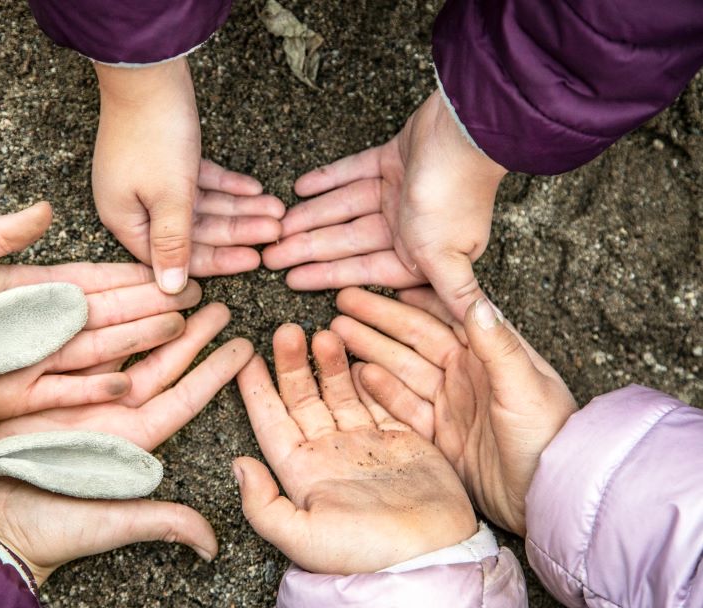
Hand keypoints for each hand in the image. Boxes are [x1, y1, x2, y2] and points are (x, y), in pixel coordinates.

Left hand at [0, 202, 203, 418]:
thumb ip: (3, 234)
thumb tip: (47, 209)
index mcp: (29, 289)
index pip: (92, 281)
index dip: (130, 276)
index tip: (166, 267)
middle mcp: (40, 327)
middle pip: (107, 315)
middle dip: (151, 305)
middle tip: (194, 295)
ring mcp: (33, 361)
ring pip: (98, 350)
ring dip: (139, 341)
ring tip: (180, 329)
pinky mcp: (18, 396)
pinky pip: (66, 390)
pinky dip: (98, 387)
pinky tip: (133, 380)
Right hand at [0, 304, 252, 583]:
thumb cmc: (50, 530)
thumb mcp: (110, 522)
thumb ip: (162, 522)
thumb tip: (212, 543)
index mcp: (132, 441)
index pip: (183, 399)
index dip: (213, 373)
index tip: (244, 347)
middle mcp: (111, 414)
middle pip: (159, 365)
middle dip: (189, 334)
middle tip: (218, 303)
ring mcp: (77, 397)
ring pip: (122, 347)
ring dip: (147, 317)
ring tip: (176, 290)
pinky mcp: (42, 385)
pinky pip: (77, 344)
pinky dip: (95, 318)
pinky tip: (114, 291)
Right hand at [94, 58, 283, 292]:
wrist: (148, 70)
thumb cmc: (153, 134)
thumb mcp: (168, 195)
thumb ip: (174, 243)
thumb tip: (171, 289)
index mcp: (124, 219)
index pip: (173, 256)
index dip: (217, 261)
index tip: (254, 260)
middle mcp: (135, 204)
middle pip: (194, 231)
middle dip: (238, 231)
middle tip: (277, 231)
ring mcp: (151, 181)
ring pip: (203, 206)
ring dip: (240, 209)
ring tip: (278, 210)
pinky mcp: (168, 159)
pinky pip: (202, 182)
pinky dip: (228, 186)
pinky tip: (257, 190)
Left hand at [233, 324, 475, 574]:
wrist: (433, 560)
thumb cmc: (365, 554)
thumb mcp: (302, 536)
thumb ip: (263, 504)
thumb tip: (237, 465)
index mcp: (302, 474)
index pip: (271, 421)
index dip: (256, 389)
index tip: (244, 355)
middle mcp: (330, 455)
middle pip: (304, 399)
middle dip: (293, 364)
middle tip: (286, 329)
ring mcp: (366, 447)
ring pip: (340, 394)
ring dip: (330, 364)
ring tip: (324, 332)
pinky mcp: (402, 442)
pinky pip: (381, 400)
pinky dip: (370, 378)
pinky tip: (361, 354)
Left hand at [266, 90, 506, 320]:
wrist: (467, 130)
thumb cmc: (455, 197)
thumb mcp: (447, 258)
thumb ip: (456, 297)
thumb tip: (480, 335)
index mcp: (422, 254)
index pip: (361, 270)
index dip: (325, 276)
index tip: (290, 280)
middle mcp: (409, 227)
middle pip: (346, 241)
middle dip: (307, 247)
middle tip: (268, 255)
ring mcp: (399, 192)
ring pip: (344, 208)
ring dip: (310, 215)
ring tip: (275, 223)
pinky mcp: (393, 159)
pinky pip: (352, 172)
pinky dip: (327, 179)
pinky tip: (299, 187)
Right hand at [331, 287, 576, 534]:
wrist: (549, 496)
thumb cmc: (550, 438)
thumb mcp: (526, 388)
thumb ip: (497, 346)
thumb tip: (475, 302)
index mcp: (489, 354)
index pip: (443, 316)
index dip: (412, 299)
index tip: (381, 280)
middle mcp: (465, 375)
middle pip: (413, 340)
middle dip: (378, 320)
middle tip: (343, 303)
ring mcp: (449, 405)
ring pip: (401, 370)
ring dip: (370, 350)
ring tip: (337, 334)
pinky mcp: (438, 436)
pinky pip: (401, 408)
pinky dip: (378, 391)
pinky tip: (355, 375)